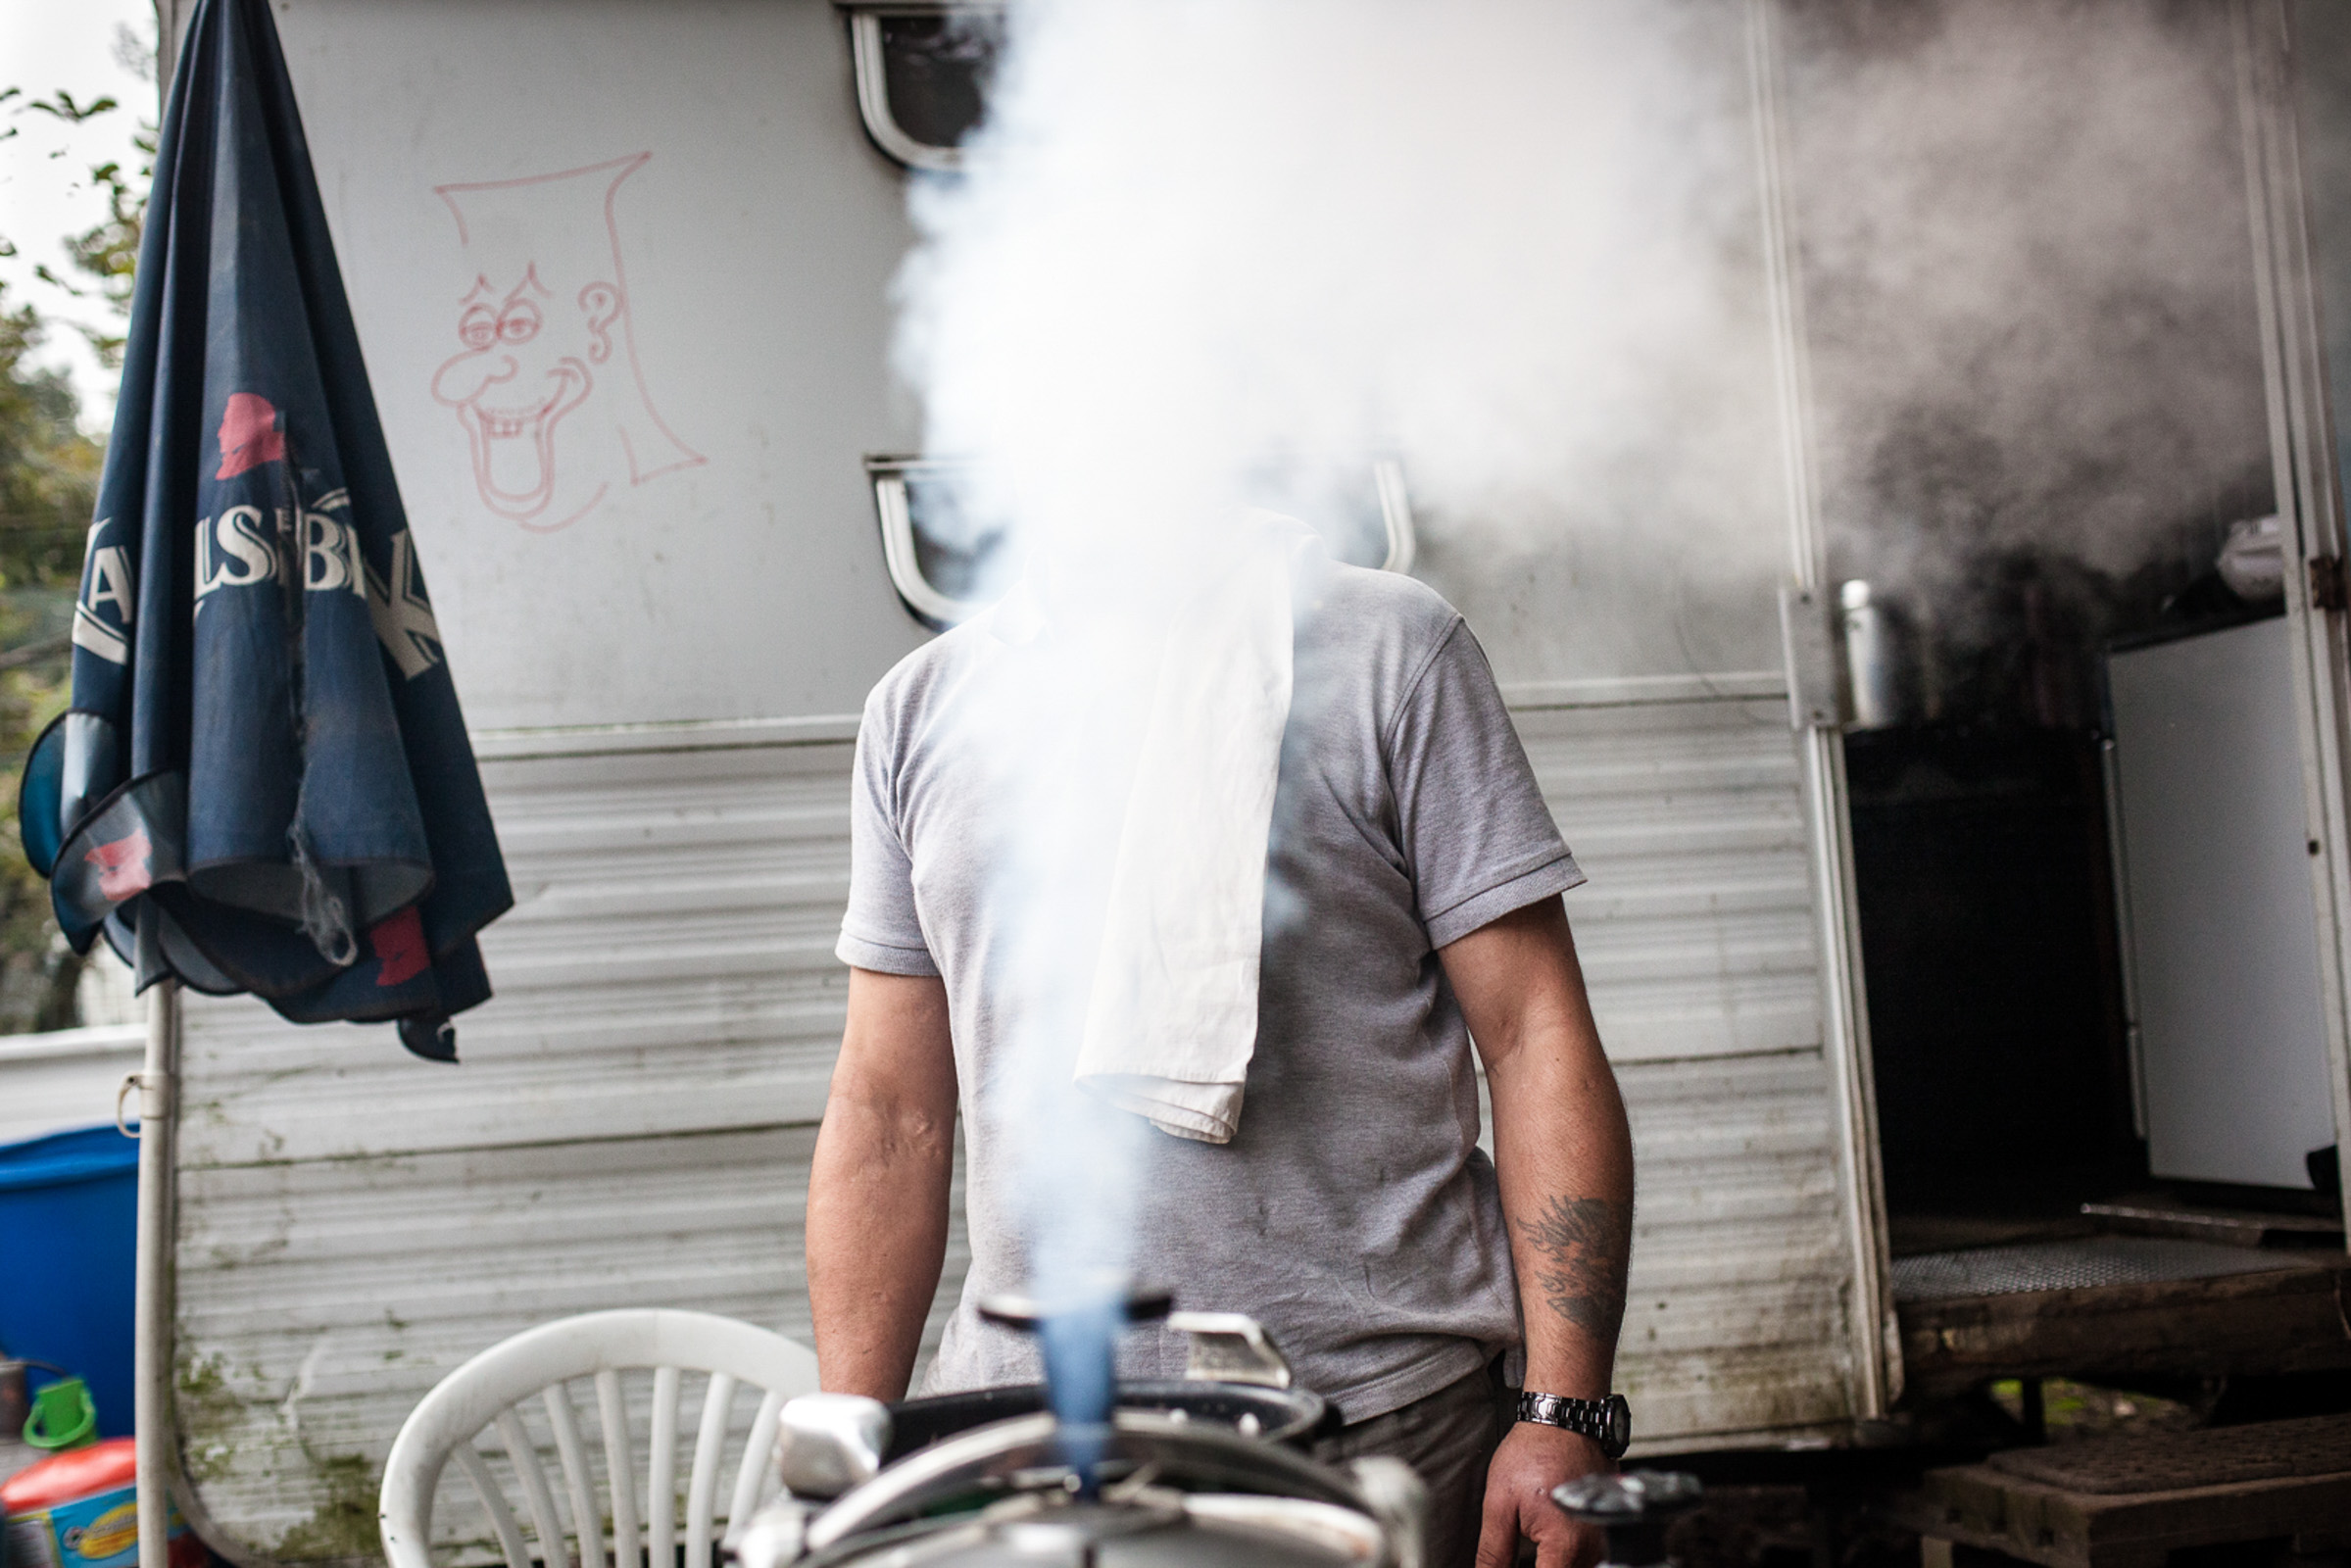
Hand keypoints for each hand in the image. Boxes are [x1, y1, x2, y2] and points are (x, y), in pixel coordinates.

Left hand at [1475, 1422, 1609, 1567]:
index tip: (1506, 1566)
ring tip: (1531, 1538)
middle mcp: (1593, 1548)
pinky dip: (1563, 1557)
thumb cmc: (1535, 1452)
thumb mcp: (1499, 1505)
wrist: (1564, 1421)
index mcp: (1567, 1546)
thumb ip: (1493, 1553)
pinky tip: (1545, 1543)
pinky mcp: (1604, 1533)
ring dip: (1551, 1563)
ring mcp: (1603, 1540)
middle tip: (1517, 1547)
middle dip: (1539, 1566)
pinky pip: (1585, 1559)